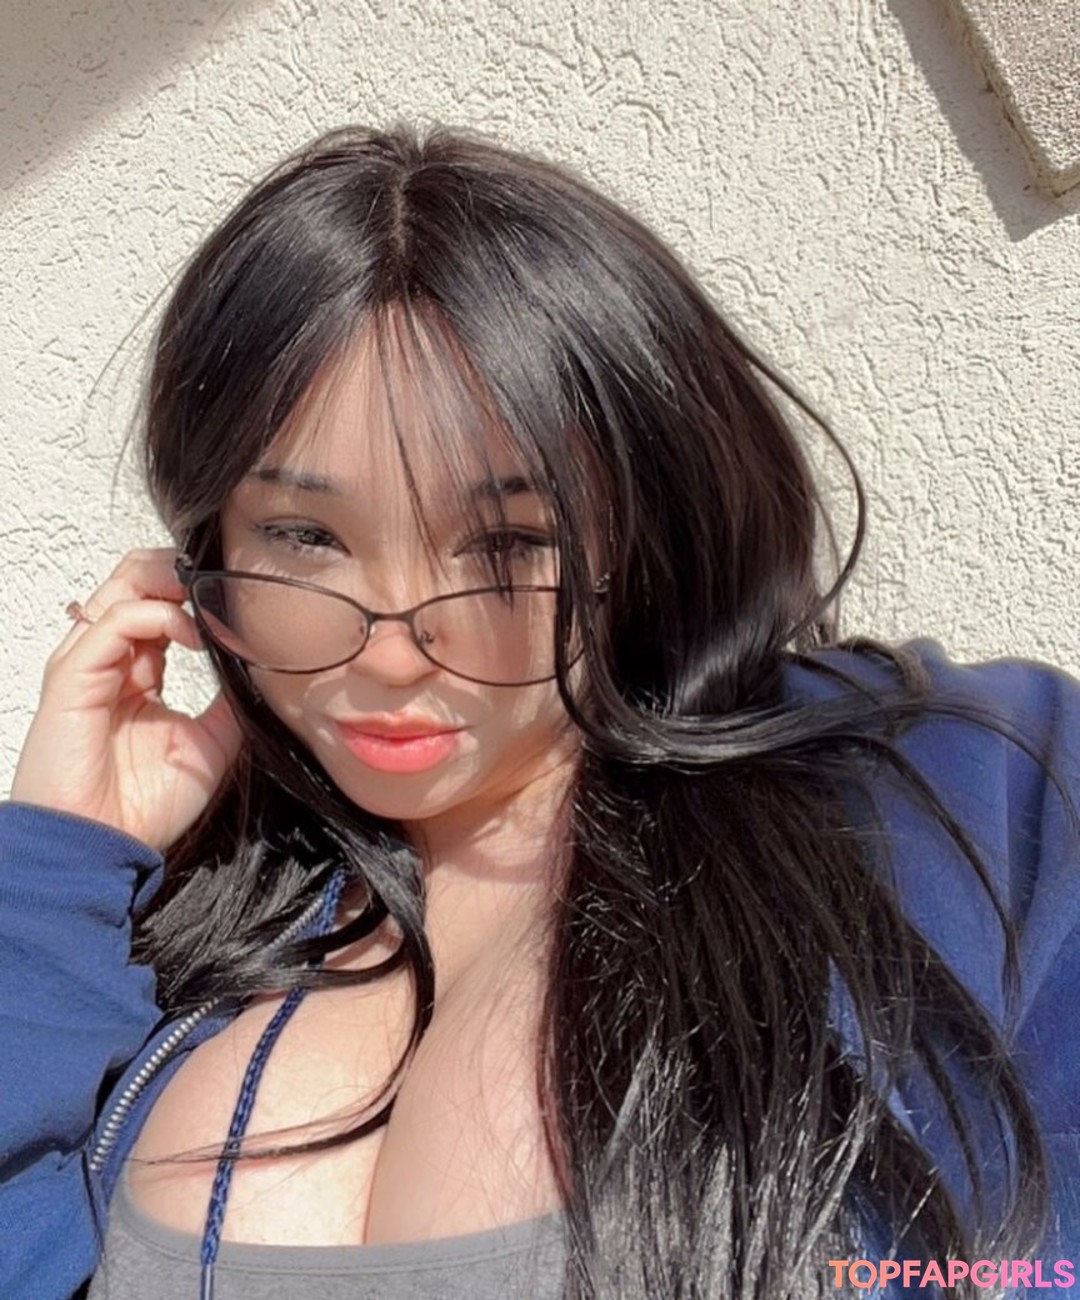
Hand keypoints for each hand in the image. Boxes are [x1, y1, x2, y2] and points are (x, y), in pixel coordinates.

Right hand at [10, 547, 244, 854]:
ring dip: (172, 580)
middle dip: (182, 571)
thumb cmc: (144, 806)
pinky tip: (193, 633)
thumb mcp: (210, 743)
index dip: (198, 593)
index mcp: (137, 672)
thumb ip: (230, 701)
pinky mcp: (73, 674)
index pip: (162, 604)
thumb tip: (262, 666)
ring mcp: (89, 663)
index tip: (242, 600)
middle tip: (226, 582)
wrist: (103, 848)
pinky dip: (158, 614)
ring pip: (123, 586)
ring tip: (212, 597)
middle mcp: (111, 659)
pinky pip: (115, 621)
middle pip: (137, 581)